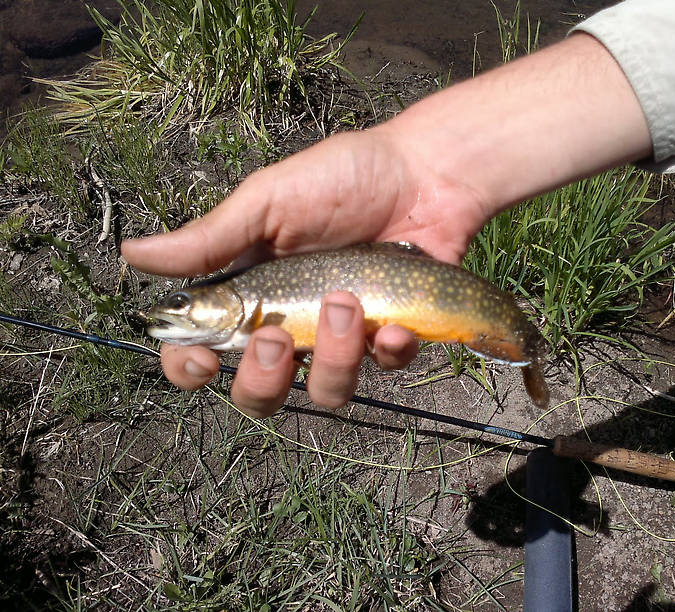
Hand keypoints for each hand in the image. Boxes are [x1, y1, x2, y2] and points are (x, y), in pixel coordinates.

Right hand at [122, 128, 490, 416]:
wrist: (425, 174)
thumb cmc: (341, 179)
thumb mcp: (269, 201)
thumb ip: (209, 239)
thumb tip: (131, 255)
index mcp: (251, 294)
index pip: (204, 351)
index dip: (192, 369)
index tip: (204, 362)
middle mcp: (292, 325)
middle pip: (259, 394)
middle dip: (264, 378)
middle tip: (277, 334)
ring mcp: (343, 337)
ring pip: (324, 393)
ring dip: (333, 357)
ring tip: (349, 302)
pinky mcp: (391, 338)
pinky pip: (384, 371)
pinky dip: (388, 351)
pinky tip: (397, 324)